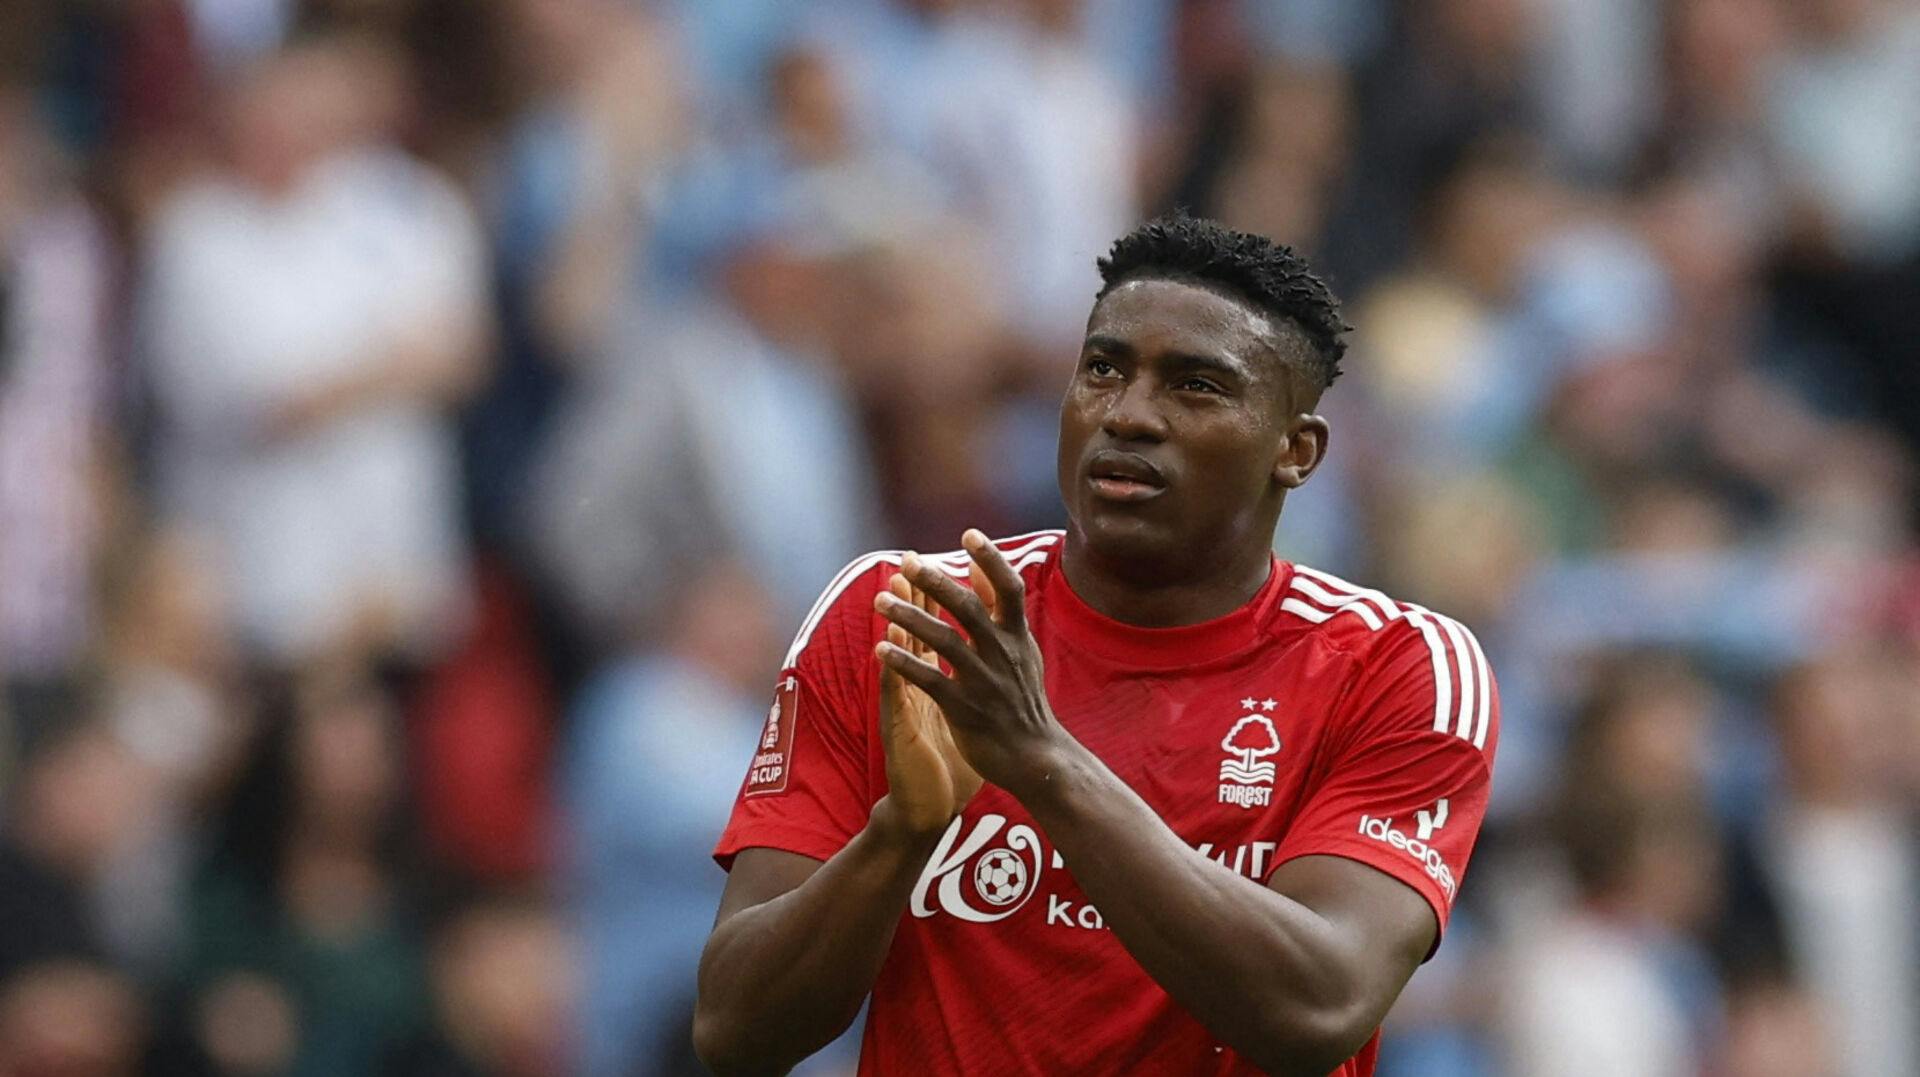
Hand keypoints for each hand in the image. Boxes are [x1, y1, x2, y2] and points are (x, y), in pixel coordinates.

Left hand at [874, 531, 1072, 794]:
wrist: (1034, 756)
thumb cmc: (1022, 698)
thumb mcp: (1020, 649)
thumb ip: (998, 609)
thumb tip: (977, 567)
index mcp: (1017, 636)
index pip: (1008, 588)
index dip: (991, 559)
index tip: (969, 532)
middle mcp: (1003, 654)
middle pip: (968, 608)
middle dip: (936, 582)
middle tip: (907, 561)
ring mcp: (984, 682)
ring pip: (943, 641)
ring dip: (909, 619)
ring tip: (879, 601)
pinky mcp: (965, 709)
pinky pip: (930, 681)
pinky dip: (904, 663)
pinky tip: (880, 649)